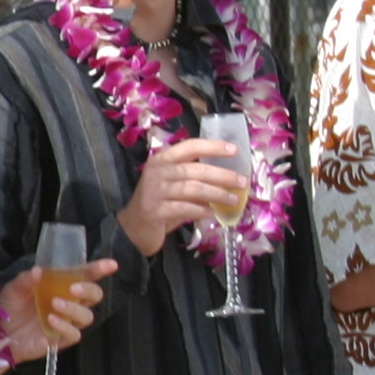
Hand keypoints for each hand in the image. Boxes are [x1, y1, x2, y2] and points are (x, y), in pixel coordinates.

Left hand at [0, 258, 116, 362]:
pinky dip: (65, 326)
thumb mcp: (14, 288)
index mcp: (61, 286)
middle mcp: (69, 303)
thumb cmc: (10, 307)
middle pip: (95, 295)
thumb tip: (38, 271)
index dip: (99, 269)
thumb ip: (26, 279)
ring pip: (87, 316)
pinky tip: (51, 320)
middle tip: (73, 287)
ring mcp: (67, 322)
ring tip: (55, 304)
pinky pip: (74, 334)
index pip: (85, 276)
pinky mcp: (61, 339)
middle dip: (89, 289)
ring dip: (74, 308)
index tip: (111, 264)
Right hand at [118, 138, 245, 258]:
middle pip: (196, 169)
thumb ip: (193, 178)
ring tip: (233, 199)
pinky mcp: (155, 211)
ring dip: (217, 194)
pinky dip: (203, 211)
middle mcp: (156, 172)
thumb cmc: (158, 203)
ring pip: (193, 188)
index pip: (190, 147)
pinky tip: (213, 213)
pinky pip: (186, 208)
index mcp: (161, 160)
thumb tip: (228, 177)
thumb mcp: (173, 185)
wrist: (133, 228)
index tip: (234, 150)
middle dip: (223, 175)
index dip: (213, 147)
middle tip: (242, 181)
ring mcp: (154, 191)